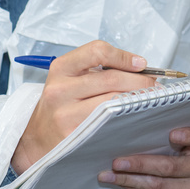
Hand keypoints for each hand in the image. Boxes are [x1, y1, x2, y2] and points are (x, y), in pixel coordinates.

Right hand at [11, 41, 154, 173]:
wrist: (35, 137)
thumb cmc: (62, 103)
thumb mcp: (71, 77)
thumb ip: (100, 68)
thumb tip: (140, 68)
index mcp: (61, 68)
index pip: (97, 51)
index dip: (124, 56)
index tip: (141, 64)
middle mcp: (60, 90)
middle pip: (111, 79)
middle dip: (140, 81)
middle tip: (154, 84)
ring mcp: (65, 115)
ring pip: (112, 101)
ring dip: (137, 99)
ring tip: (148, 98)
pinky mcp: (73, 136)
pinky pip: (108, 123)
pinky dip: (127, 117)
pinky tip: (135, 115)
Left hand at [97, 125, 189, 188]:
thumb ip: (183, 132)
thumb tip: (149, 122)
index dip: (188, 136)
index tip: (173, 135)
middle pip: (170, 168)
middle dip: (141, 165)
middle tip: (118, 162)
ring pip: (160, 187)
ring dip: (131, 181)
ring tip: (110, 175)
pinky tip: (123, 183)